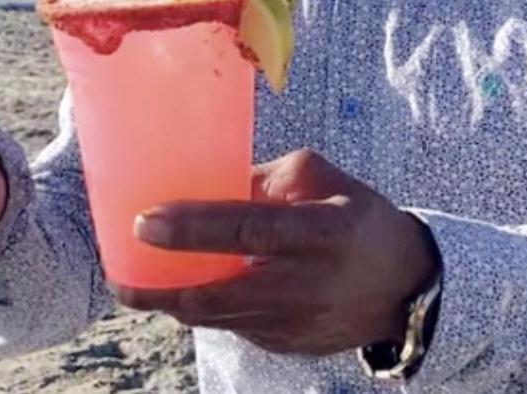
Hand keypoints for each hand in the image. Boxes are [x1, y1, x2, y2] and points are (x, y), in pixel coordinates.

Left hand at [116, 149, 438, 355]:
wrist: (407, 287)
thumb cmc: (359, 216)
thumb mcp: (322, 178)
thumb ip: (266, 179)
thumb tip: (210, 185)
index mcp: (317, 233)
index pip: (245, 230)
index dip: (192, 229)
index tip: (145, 222)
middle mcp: (303, 286)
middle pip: (217, 295)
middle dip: (161, 288)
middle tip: (119, 272)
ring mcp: (294, 326)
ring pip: (218, 318)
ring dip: (174, 301)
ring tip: (135, 281)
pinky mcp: (287, 347)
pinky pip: (234, 327)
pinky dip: (205, 309)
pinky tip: (183, 291)